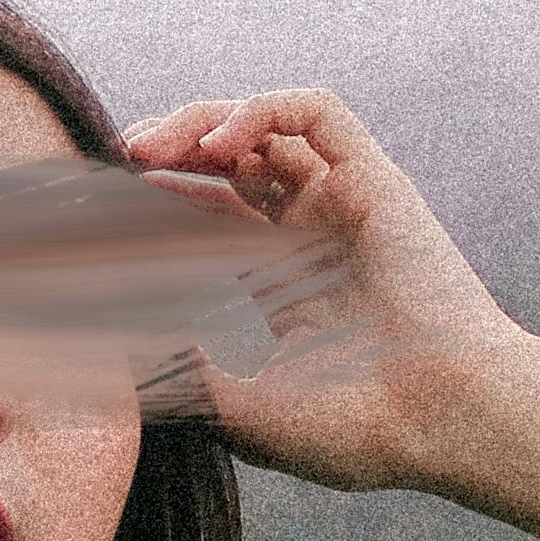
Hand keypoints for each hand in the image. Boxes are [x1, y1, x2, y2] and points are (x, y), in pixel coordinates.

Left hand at [118, 88, 539, 494]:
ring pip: (265, 126)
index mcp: (279, 283)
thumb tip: (96, 345)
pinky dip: (262, 110)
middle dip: (168, 151)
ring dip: (203, 122)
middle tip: (120, 159)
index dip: (153, 201)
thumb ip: (170, 371)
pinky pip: (319, 112)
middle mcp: (310, 234)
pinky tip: (220, 144)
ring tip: (152, 145)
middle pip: (228, 163)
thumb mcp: (234, 404)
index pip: (204, 216)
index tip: (94, 211)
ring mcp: (343, 204)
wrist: (445, 420)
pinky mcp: (375, 180)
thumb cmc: (353, 430)